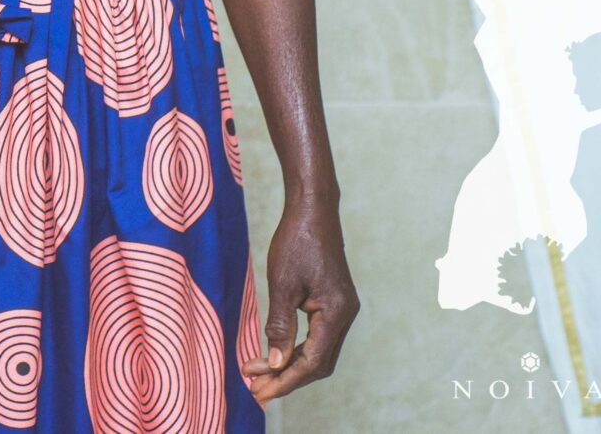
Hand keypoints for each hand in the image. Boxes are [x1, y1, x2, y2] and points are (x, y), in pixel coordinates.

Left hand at [241, 195, 356, 402]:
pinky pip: (317, 336)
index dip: (286, 380)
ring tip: (258, 374)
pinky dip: (295, 348)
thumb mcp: (282, 283)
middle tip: (255, 389)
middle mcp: (345, 315)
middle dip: (286, 378)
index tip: (259, 391)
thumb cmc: (296, 241)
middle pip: (318, 362)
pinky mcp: (334, 303)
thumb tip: (275, 363)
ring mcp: (342, 310)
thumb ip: (280, 325)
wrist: (313, 210)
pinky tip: (274, 352)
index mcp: (337, 313)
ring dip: (289, 365)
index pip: (312, 361)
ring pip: (318, 351)